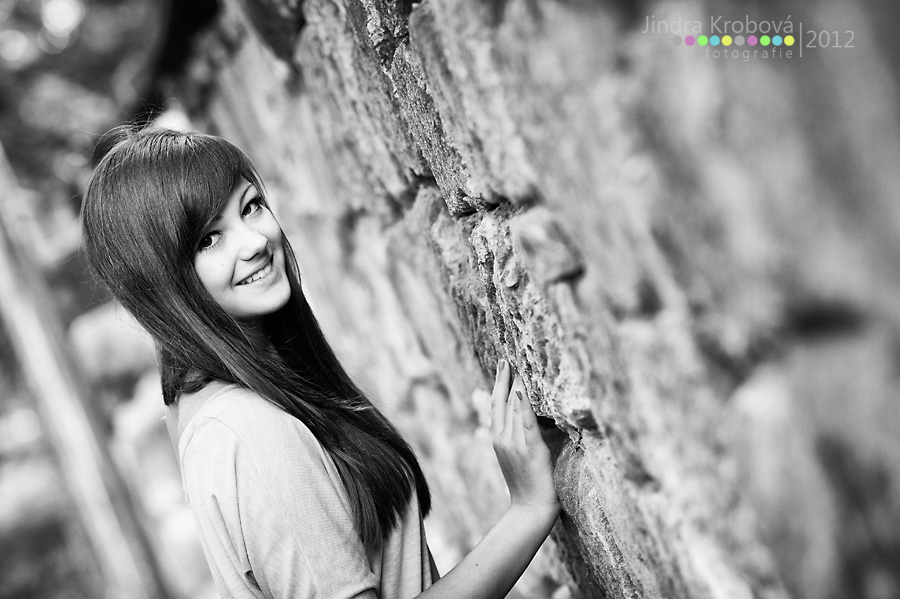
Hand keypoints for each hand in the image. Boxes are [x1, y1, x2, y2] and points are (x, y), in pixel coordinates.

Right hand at [491, 360, 559, 514]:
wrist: (530, 509)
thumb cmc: (528, 484)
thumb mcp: (515, 457)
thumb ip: (515, 435)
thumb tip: (521, 416)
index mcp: (498, 439)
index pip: (496, 406)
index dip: (498, 385)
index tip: (502, 366)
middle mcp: (503, 438)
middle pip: (501, 402)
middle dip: (503, 379)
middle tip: (506, 359)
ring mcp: (515, 443)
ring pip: (513, 407)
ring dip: (516, 384)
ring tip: (516, 365)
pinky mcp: (530, 448)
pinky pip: (526, 421)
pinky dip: (524, 405)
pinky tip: (521, 389)